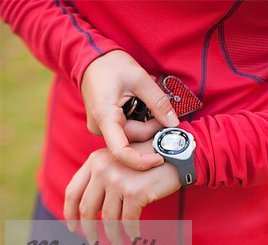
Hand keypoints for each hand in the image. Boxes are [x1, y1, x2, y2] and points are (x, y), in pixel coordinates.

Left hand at [64, 143, 180, 244]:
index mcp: (95, 161)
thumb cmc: (148, 159)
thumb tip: (90, 210)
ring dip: (113, 235)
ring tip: (117, 243)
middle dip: (88, 229)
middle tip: (93, 241)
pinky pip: (129, 221)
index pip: (73, 191)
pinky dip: (131, 232)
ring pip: (108, 219)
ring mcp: (118, 180)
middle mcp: (103, 169)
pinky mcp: (135, 192)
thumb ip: (102, 176)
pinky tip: (135, 236)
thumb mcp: (118, 160)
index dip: (69, 213)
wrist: (176, 152)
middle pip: (87, 208)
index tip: (72, 227)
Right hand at [81, 50, 178, 169]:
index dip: (142, 161)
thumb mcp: (139, 78)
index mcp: (105, 118)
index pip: (122, 152)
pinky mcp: (105, 126)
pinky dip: (137, 122)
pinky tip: (140, 106)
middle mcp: (99, 128)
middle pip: (133, 140)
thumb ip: (158, 101)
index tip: (160, 158)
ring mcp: (101, 128)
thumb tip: (174, 123)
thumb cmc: (111, 64)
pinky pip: (126, 130)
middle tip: (162, 109)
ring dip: (145, 124)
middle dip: (150, 128)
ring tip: (147, 101)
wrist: (90, 58)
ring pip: (131, 136)